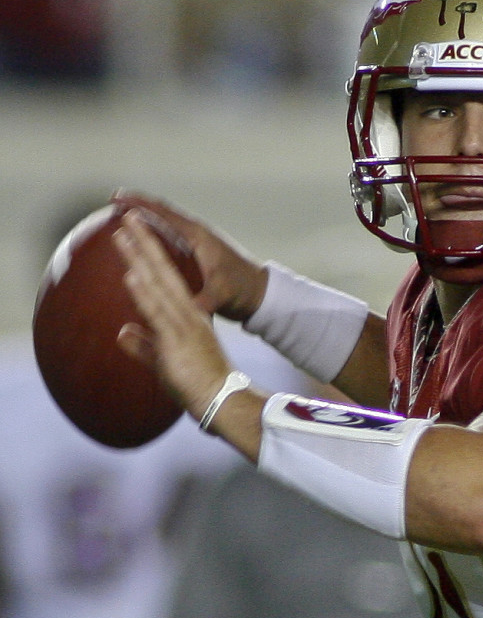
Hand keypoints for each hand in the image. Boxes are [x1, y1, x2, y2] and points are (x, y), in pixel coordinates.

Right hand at [112, 190, 268, 322]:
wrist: (260, 294)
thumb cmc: (242, 290)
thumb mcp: (221, 295)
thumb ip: (204, 301)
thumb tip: (187, 310)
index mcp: (198, 237)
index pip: (164, 213)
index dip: (139, 204)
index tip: (117, 198)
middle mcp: (196, 235)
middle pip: (162, 213)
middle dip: (138, 205)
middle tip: (113, 201)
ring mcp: (197, 244)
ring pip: (166, 225)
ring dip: (146, 219)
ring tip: (123, 217)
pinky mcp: (198, 256)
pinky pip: (171, 240)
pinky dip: (155, 236)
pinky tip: (143, 244)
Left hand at [114, 209, 232, 420]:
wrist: (223, 400)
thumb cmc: (200, 385)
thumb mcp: (165, 361)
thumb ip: (144, 345)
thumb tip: (123, 333)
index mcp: (188, 317)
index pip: (166, 279)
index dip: (150, 256)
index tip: (135, 236)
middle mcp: (188, 314)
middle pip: (162, 271)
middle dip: (145, 242)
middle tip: (129, 217)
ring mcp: (184, 323)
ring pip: (158, 283)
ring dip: (139, 257)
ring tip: (123, 233)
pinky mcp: (178, 338)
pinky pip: (158, 311)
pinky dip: (145, 292)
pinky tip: (132, 274)